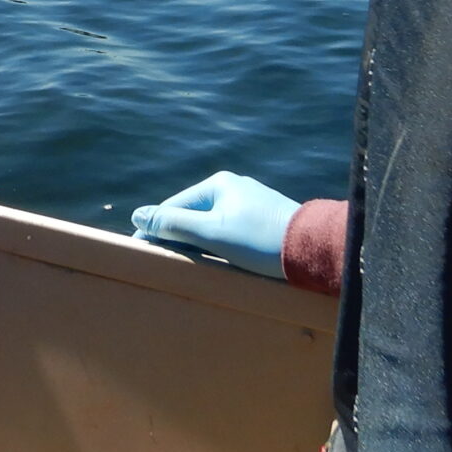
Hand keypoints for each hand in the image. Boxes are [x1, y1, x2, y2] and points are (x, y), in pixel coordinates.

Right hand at [130, 170, 299, 278]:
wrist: (313, 249)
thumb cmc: (259, 241)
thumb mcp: (211, 233)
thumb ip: (173, 224)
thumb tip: (139, 214)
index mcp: (218, 184)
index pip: (173, 207)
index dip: (154, 230)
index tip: (140, 252)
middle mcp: (234, 188)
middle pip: (193, 215)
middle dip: (178, 238)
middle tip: (164, 264)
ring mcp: (251, 204)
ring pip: (212, 225)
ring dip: (199, 244)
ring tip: (190, 267)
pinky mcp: (265, 221)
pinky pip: (231, 232)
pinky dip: (220, 246)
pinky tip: (220, 263)